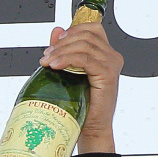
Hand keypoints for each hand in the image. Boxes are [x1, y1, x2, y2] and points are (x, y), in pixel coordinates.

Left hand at [43, 22, 123, 153]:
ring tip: (47, 62)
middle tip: (46, 56)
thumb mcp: (69, 72)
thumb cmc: (81, 104)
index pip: (92, 28)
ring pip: (84, 45)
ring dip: (60, 51)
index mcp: (105, 54)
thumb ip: (64, 50)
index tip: (55, 42)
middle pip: (86, 35)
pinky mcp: (107, 75)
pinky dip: (67, 59)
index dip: (72, 30)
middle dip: (61, 43)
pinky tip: (55, 66)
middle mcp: (111, 57)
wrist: (90, 128)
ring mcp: (111, 65)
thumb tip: (56, 30)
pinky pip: (85, 59)